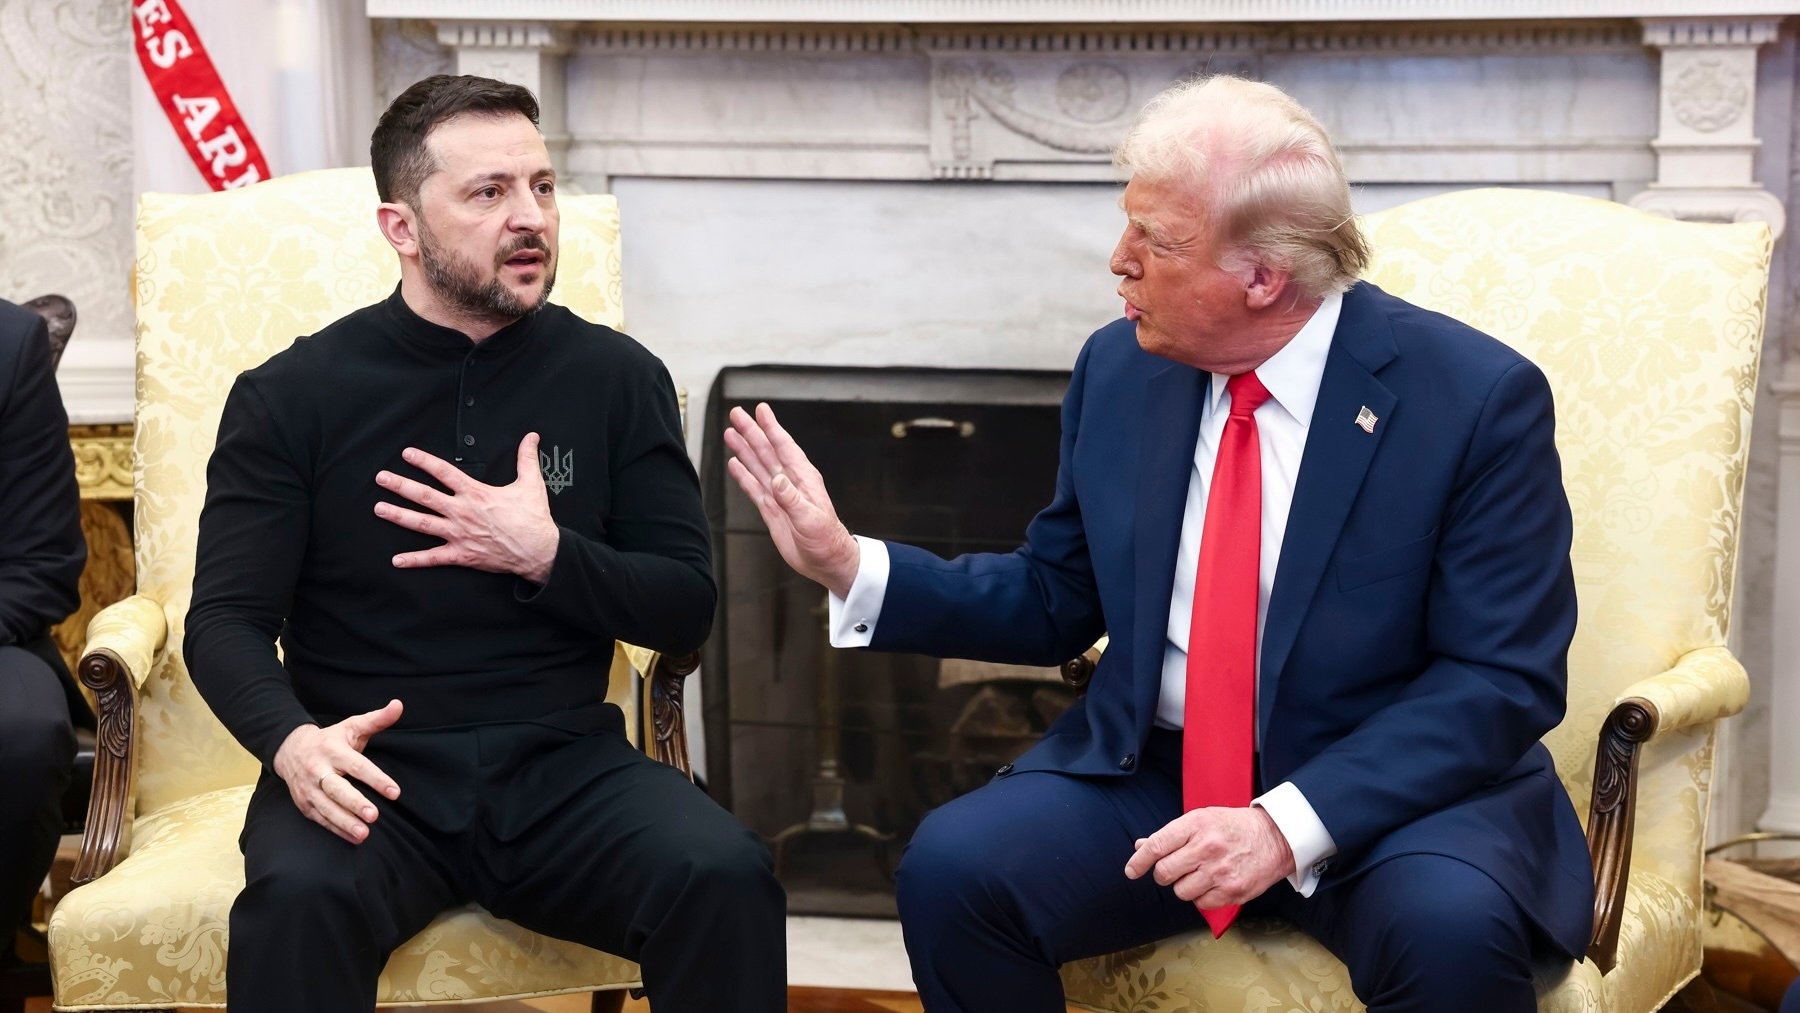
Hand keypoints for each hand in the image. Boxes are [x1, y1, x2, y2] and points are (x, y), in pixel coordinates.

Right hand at [271, 700, 404, 844]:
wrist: (289, 749)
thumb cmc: (330, 739)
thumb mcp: (352, 726)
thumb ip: (377, 719)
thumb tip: (399, 705)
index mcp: (333, 751)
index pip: (357, 766)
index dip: (376, 779)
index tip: (395, 792)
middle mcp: (318, 770)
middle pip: (337, 789)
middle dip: (355, 803)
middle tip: (374, 816)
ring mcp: (308, 789)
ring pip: (326, 807)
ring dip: (345, 822)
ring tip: (364, 833)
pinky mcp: (304, 803)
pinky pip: (320, 819)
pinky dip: (336, 830)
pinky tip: (354, 838)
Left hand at [375, 434, 560, 584]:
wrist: (538, 550)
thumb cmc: (533, 518)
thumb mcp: (531, 484)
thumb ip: (527, 458)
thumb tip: (531, 436)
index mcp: (476, 493)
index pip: (444, 472)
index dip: (424, 461)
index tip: (407, 454)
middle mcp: (462, 512)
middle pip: (424, 496)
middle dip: (400, 485)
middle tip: (381, 478)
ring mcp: (459, 534)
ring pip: (422, 523)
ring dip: (398, 515)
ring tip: (379, 508)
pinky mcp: (461, 554)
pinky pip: (433, 558)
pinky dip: (414, 560)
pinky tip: (397, 560)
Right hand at [724, 403, 859, 598]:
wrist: (826, 562)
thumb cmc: (827, 540)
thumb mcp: (811, 519)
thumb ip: (792, 499)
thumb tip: (777, 480)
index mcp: (803, 479)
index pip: (785, 447)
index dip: (772, 427)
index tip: (761, 410)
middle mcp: (790, 483)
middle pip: (767, 451)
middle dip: (752, 432)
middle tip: (736, 414)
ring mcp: (780, 496)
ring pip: (758, 466)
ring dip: (745, 450)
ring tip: (730, 434)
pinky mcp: (772, 510)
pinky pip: (754, 488)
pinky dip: (743, 476)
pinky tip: (735, 465)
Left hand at [1123, 806, 1293, 908]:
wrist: (1275, 837)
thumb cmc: (1233, 827)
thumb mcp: (1201, 819)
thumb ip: (1171, 835)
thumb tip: (1140, 846)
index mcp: (1197, 825)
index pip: (1157, 846)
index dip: (1139, 861)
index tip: (1131, 871)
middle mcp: (1207, 848)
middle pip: (1164, 873)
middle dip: (1163, 874)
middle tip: (1175, 869)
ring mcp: (1220, 871)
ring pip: (1181, 891)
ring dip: (1184, 886)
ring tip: (1199, 874)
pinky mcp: (1232, 891)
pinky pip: (1201, 904)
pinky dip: (1201, 897)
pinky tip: (1213, 883)